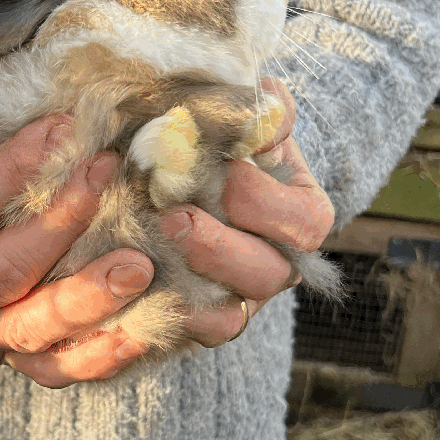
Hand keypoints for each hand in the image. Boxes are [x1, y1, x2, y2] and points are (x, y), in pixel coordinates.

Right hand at [0, 86, 155, 388]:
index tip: (60, 129)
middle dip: (58, 223)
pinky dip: (95, 357)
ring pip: (29, 329)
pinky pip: (51, 369)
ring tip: (138, 266)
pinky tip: (138, 334)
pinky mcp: (4, 357)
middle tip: (104, 174)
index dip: (9, 172)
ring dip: (86, 299)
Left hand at [156, 77, 334, 346]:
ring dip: (189, 283)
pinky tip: (137, 285)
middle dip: (218, 246)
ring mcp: (242, 298)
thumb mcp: (243, 115)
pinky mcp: (204, 318)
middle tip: (171, 216)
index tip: (212, 170)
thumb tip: (264, 105)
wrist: (187, 173)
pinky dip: (168, 315)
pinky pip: (191, 334)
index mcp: (303, 215)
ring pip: (230, 315)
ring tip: (152, 245)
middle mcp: (280, 265)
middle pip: (266, 273)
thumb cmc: (221, 139)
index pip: (298, 218)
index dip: (256, 197)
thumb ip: (256, 108)